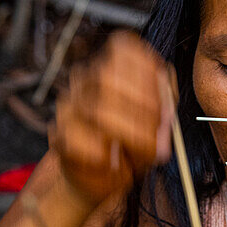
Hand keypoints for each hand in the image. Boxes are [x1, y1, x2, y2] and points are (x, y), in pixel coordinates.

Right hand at [49, 30, 173, 206]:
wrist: (103, 178)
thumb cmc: (131, 145)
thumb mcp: (158, 120)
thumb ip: (167, 102)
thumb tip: (166, 95)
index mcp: (111, 68)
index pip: (121, 48)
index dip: (148, 70)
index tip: (164, 98)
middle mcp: (86, 81)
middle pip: (109, 76)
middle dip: (144, 106)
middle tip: (161, 130)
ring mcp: (70, 107)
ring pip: (97, 110)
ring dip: (132, 134)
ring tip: (146, 152)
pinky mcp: (60, 136)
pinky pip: (79, 139)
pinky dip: (102, 155)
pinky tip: (112, 161)